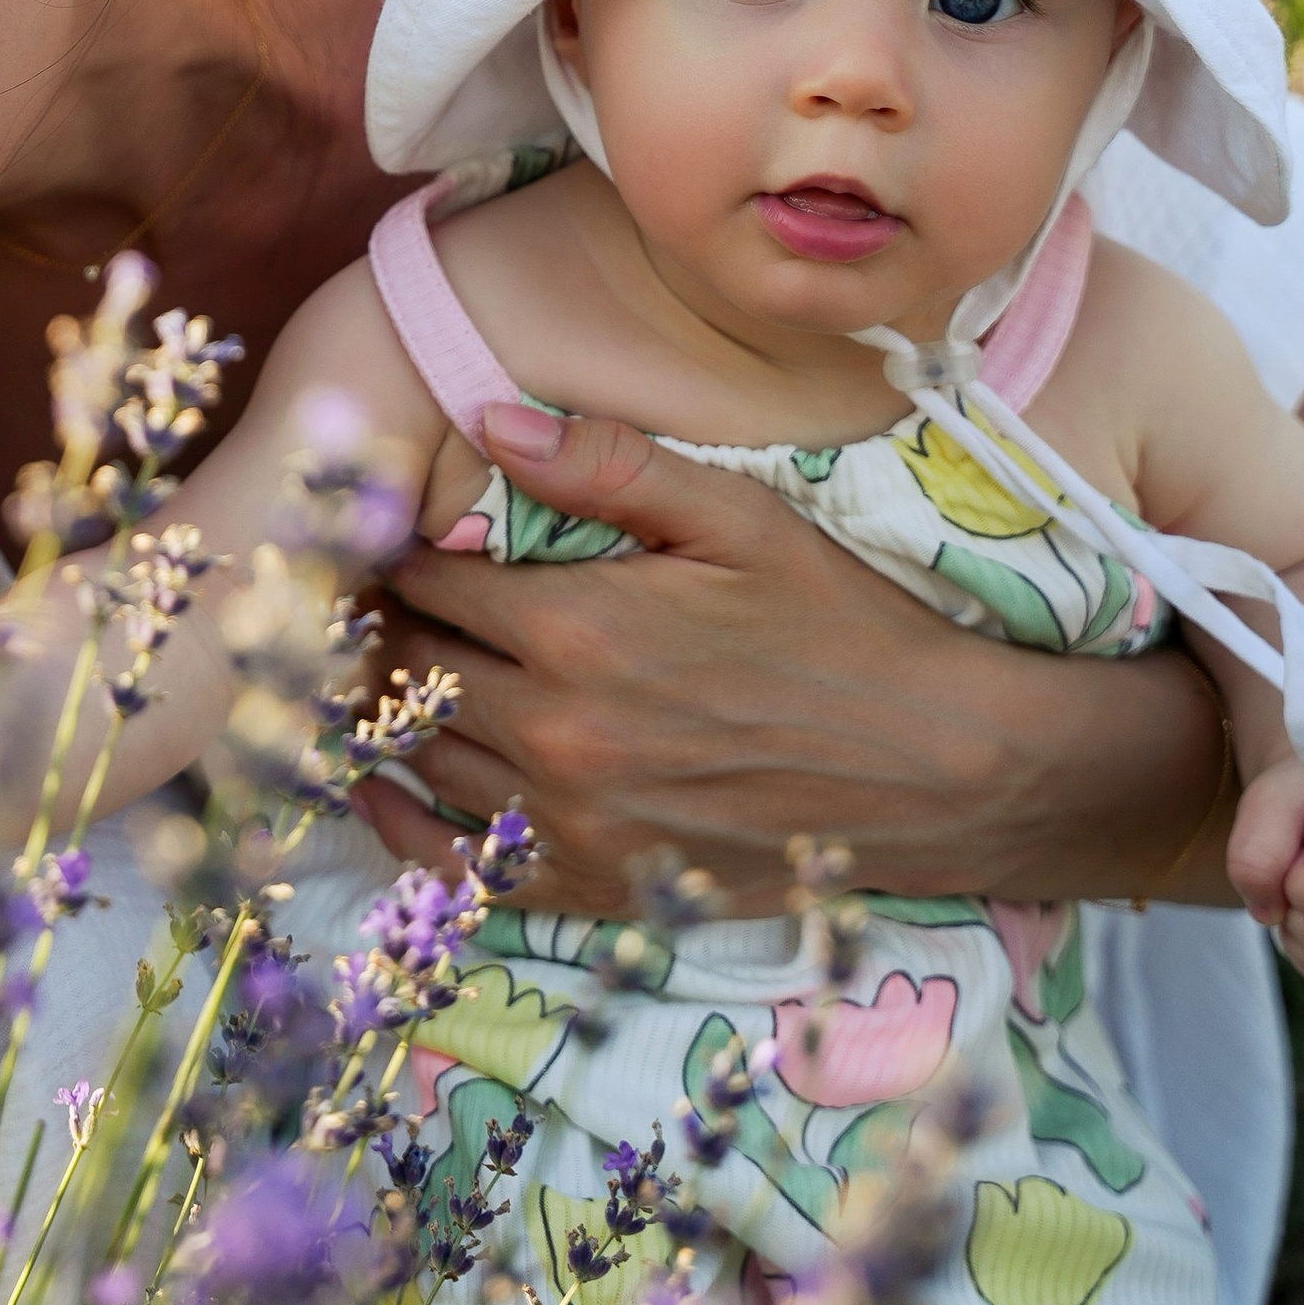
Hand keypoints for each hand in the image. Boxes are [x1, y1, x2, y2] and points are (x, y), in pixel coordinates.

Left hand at [351, 398, 1237, 916]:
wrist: (937, 765)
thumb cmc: (841, 627)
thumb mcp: (739, 518)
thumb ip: (606, 465)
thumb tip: (484, 418)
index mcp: (577, 630)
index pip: (425, 584)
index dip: (394, 555)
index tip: (384, 539)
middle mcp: (555, 733)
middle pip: (410, 672)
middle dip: (382, 630)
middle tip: (366, 604)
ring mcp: (571, 821)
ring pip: (421, 761)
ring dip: (387, 713)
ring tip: (370, 675)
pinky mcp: (596, 886)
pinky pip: (460, 866)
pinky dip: (406, 825)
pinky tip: (385, 785)